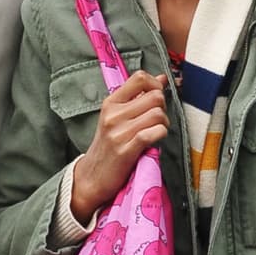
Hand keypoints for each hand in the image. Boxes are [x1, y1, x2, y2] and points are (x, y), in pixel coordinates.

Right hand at [71, 71, 168, 222]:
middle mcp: (113, 115)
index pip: (139, 78)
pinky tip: (153, 140)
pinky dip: (160, 135)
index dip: (156, 84)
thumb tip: (162, 78)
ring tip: (155, 131)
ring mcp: (119, 132)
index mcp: (110, 103)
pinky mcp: (126, 149)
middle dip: (163, 107)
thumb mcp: (116, 117)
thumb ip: (137, 98)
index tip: (157, 96)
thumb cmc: (108, 146)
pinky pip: (155, 132)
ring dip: (164, 123)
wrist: (91, 177)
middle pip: (155, 96)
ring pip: (158, 114)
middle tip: (157, 119)